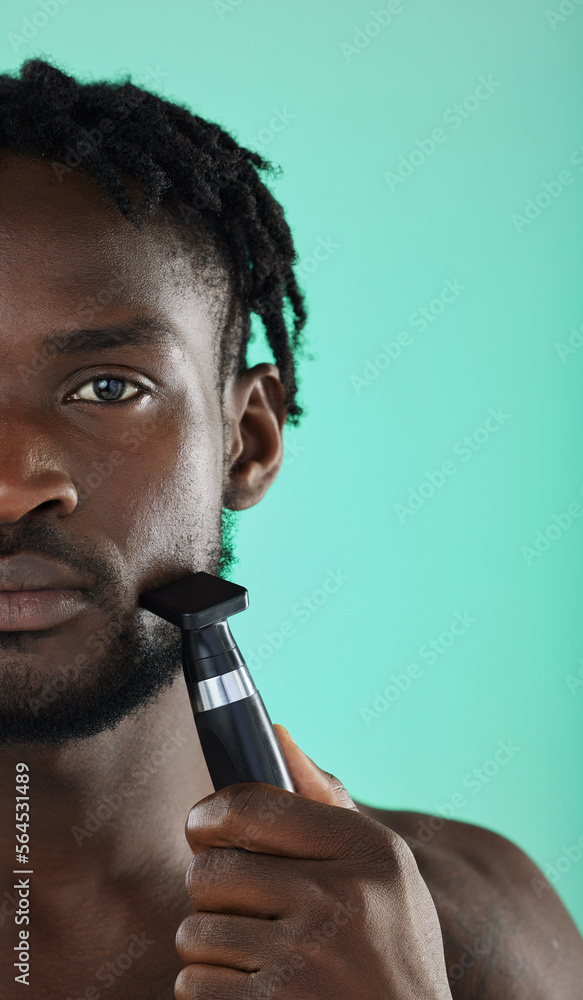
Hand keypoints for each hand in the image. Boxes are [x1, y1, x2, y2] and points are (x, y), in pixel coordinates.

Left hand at [174, 725, 452, 998]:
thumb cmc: (391, 949)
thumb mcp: (384, 867)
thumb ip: (326, 799)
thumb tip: (277, 732)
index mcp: (363, 851)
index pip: (250, 806)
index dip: (209, 814)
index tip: (203, 828)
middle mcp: (335, 900)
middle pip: (209, 871)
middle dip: (210, 889)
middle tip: (238, 904)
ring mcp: (304, 961)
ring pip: (194, 931)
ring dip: (211, 945)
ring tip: (256, 956)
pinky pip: (193, 985)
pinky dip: (210, 992)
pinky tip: (255, 993)